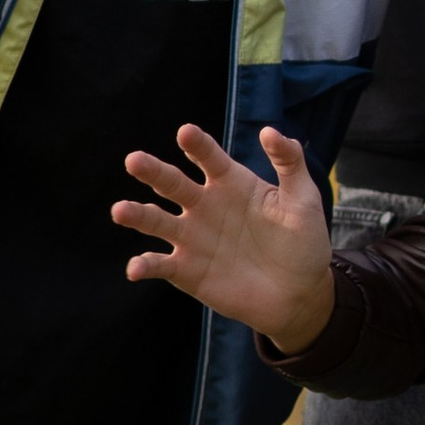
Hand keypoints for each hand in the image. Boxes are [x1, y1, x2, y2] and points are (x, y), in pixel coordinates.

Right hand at [115, 124, 336, 350]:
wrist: (299, 293)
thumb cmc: (303, 242)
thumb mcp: (304, 199)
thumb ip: (290, 164)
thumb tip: (272, 131)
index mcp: (231, 183)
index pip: (209, 158)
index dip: (198, 145)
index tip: (186, 132)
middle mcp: (205, 205)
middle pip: (172, 183)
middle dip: (153, 171)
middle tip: (134, 160)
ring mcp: (192, 238)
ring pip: (156, 221)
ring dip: (137, 215)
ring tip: (120, 210)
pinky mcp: (186, 270)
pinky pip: (159, 265)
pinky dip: (144, 265)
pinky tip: (136, 268)